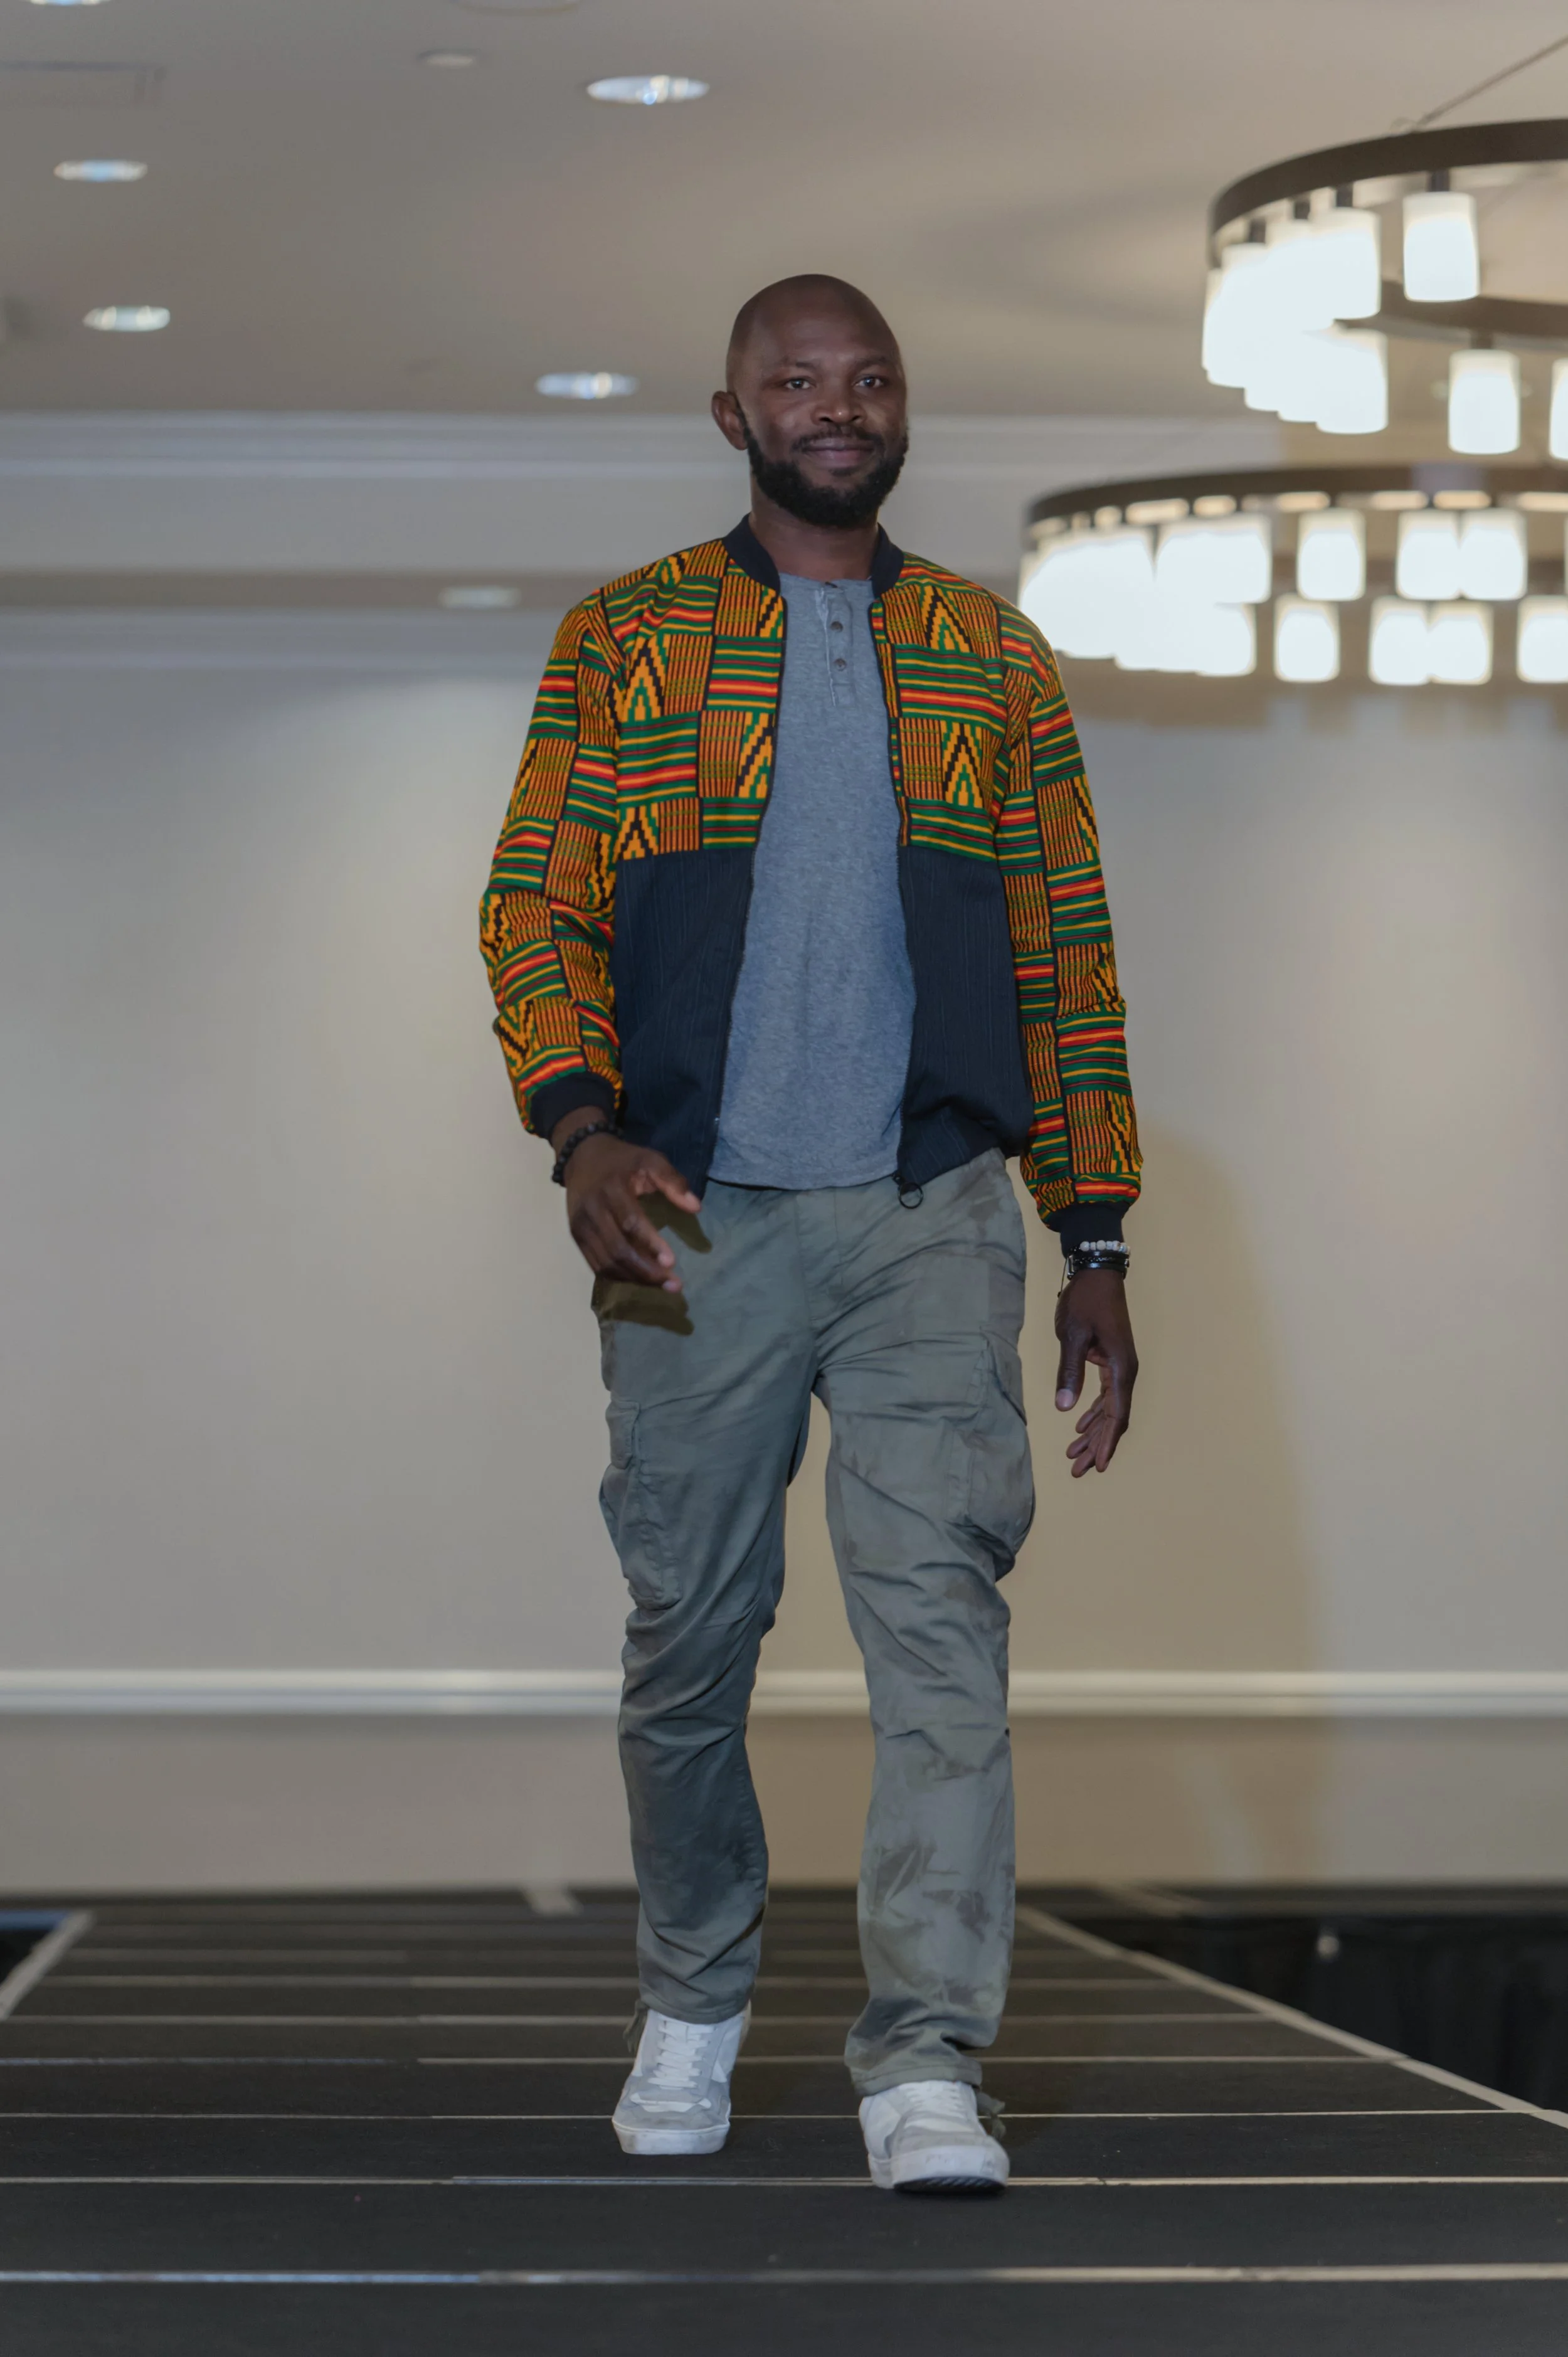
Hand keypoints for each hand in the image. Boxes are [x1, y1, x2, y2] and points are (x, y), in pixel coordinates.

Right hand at [560, 1129, 698, 1291]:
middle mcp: (592, 1210)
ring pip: (606, 1263)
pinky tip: (639, 1279)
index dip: (651, 1243)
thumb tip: (696, 1207)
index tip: (672, 1261)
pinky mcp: (576, 1237)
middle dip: (646, 1271)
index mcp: (611, 1189)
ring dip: (634, 1278)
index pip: (630, 1222)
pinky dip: (618, 1276)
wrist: (581, 1156)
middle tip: (673, 1283)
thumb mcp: (650, 1159)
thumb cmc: (622, 1160)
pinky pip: (596, 1265)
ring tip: (661, 1285)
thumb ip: (672, 1181)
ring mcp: (580, 1226)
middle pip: (617, 1249)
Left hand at [1054, 1270, 1137, 1476]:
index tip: (1098, 1466)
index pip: (1116, 1415)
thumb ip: (1070, 1371)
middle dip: (1095, 1445)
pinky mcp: (1111, 1361)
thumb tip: (1065, 1408)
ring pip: (1108, 1410)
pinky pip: (1105, 1396)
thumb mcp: (1073, 1335)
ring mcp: (1119, 1367)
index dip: (1107, 1443)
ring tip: (1074, 1456)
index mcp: (1121, 1368)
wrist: (1098, 1274)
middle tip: (1077, 1471)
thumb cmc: (1086, 1301)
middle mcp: (1125, 1372)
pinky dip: (1093, 1413)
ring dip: (1093, 1433)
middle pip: (1113, 1419)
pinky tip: (1080, 1426)